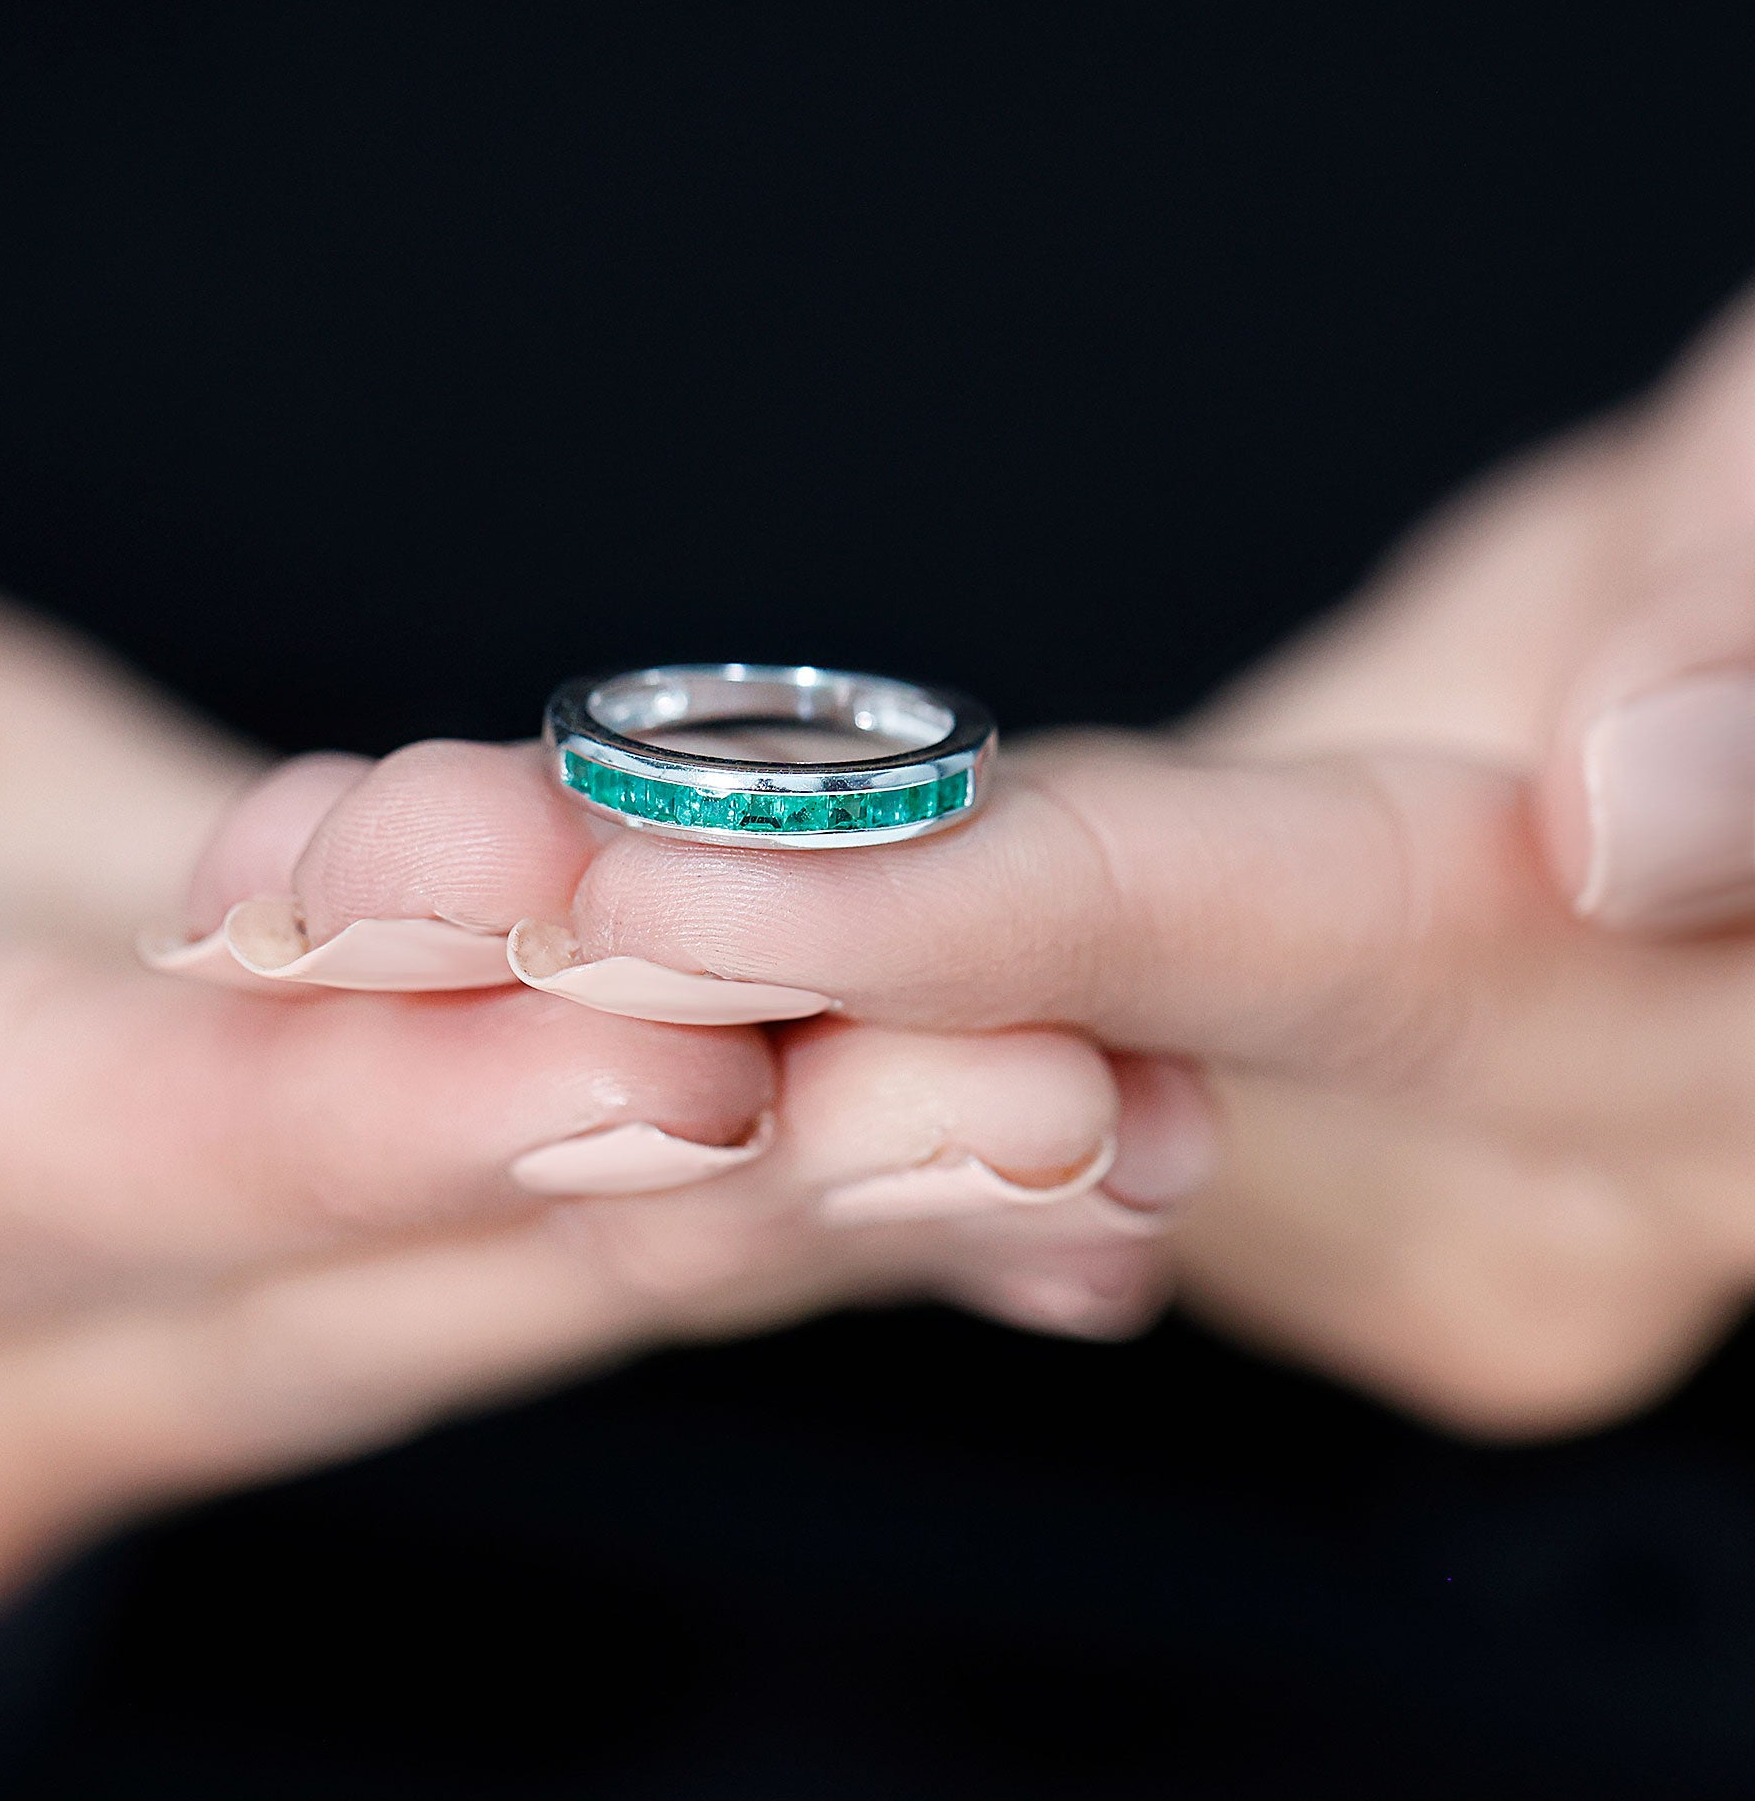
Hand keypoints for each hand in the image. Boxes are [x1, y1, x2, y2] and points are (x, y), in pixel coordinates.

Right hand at [0, 545, 1208, 1636]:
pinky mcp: (387, 1222)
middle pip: (427, 1271)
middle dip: (737, 1180)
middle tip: (1026, 1104)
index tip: (671, 1056)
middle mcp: (69, 1344)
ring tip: (1097, 1133)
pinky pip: (611, 1218)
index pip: (160, 1189)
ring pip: (566, 1266)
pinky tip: (1033, 1196)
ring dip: (846, 1195)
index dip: (410, 1126)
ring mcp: (247, 1306)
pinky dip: (826, 1190)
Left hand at [393, 289, 1754, 1438]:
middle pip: (1031, 1054)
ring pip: (950, 1061)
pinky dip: (770, 965)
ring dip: (645, 979)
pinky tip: (537, 916)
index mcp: (1643, 1062)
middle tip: (373, 894)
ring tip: (366, 889)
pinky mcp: (1222, 1077)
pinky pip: (975, 1029)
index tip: (655, 885)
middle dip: (681, 979)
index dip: (950, 922)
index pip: (1249, 964)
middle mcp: (1460, 1176)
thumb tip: (1636, 817)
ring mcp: (1326, 1155)